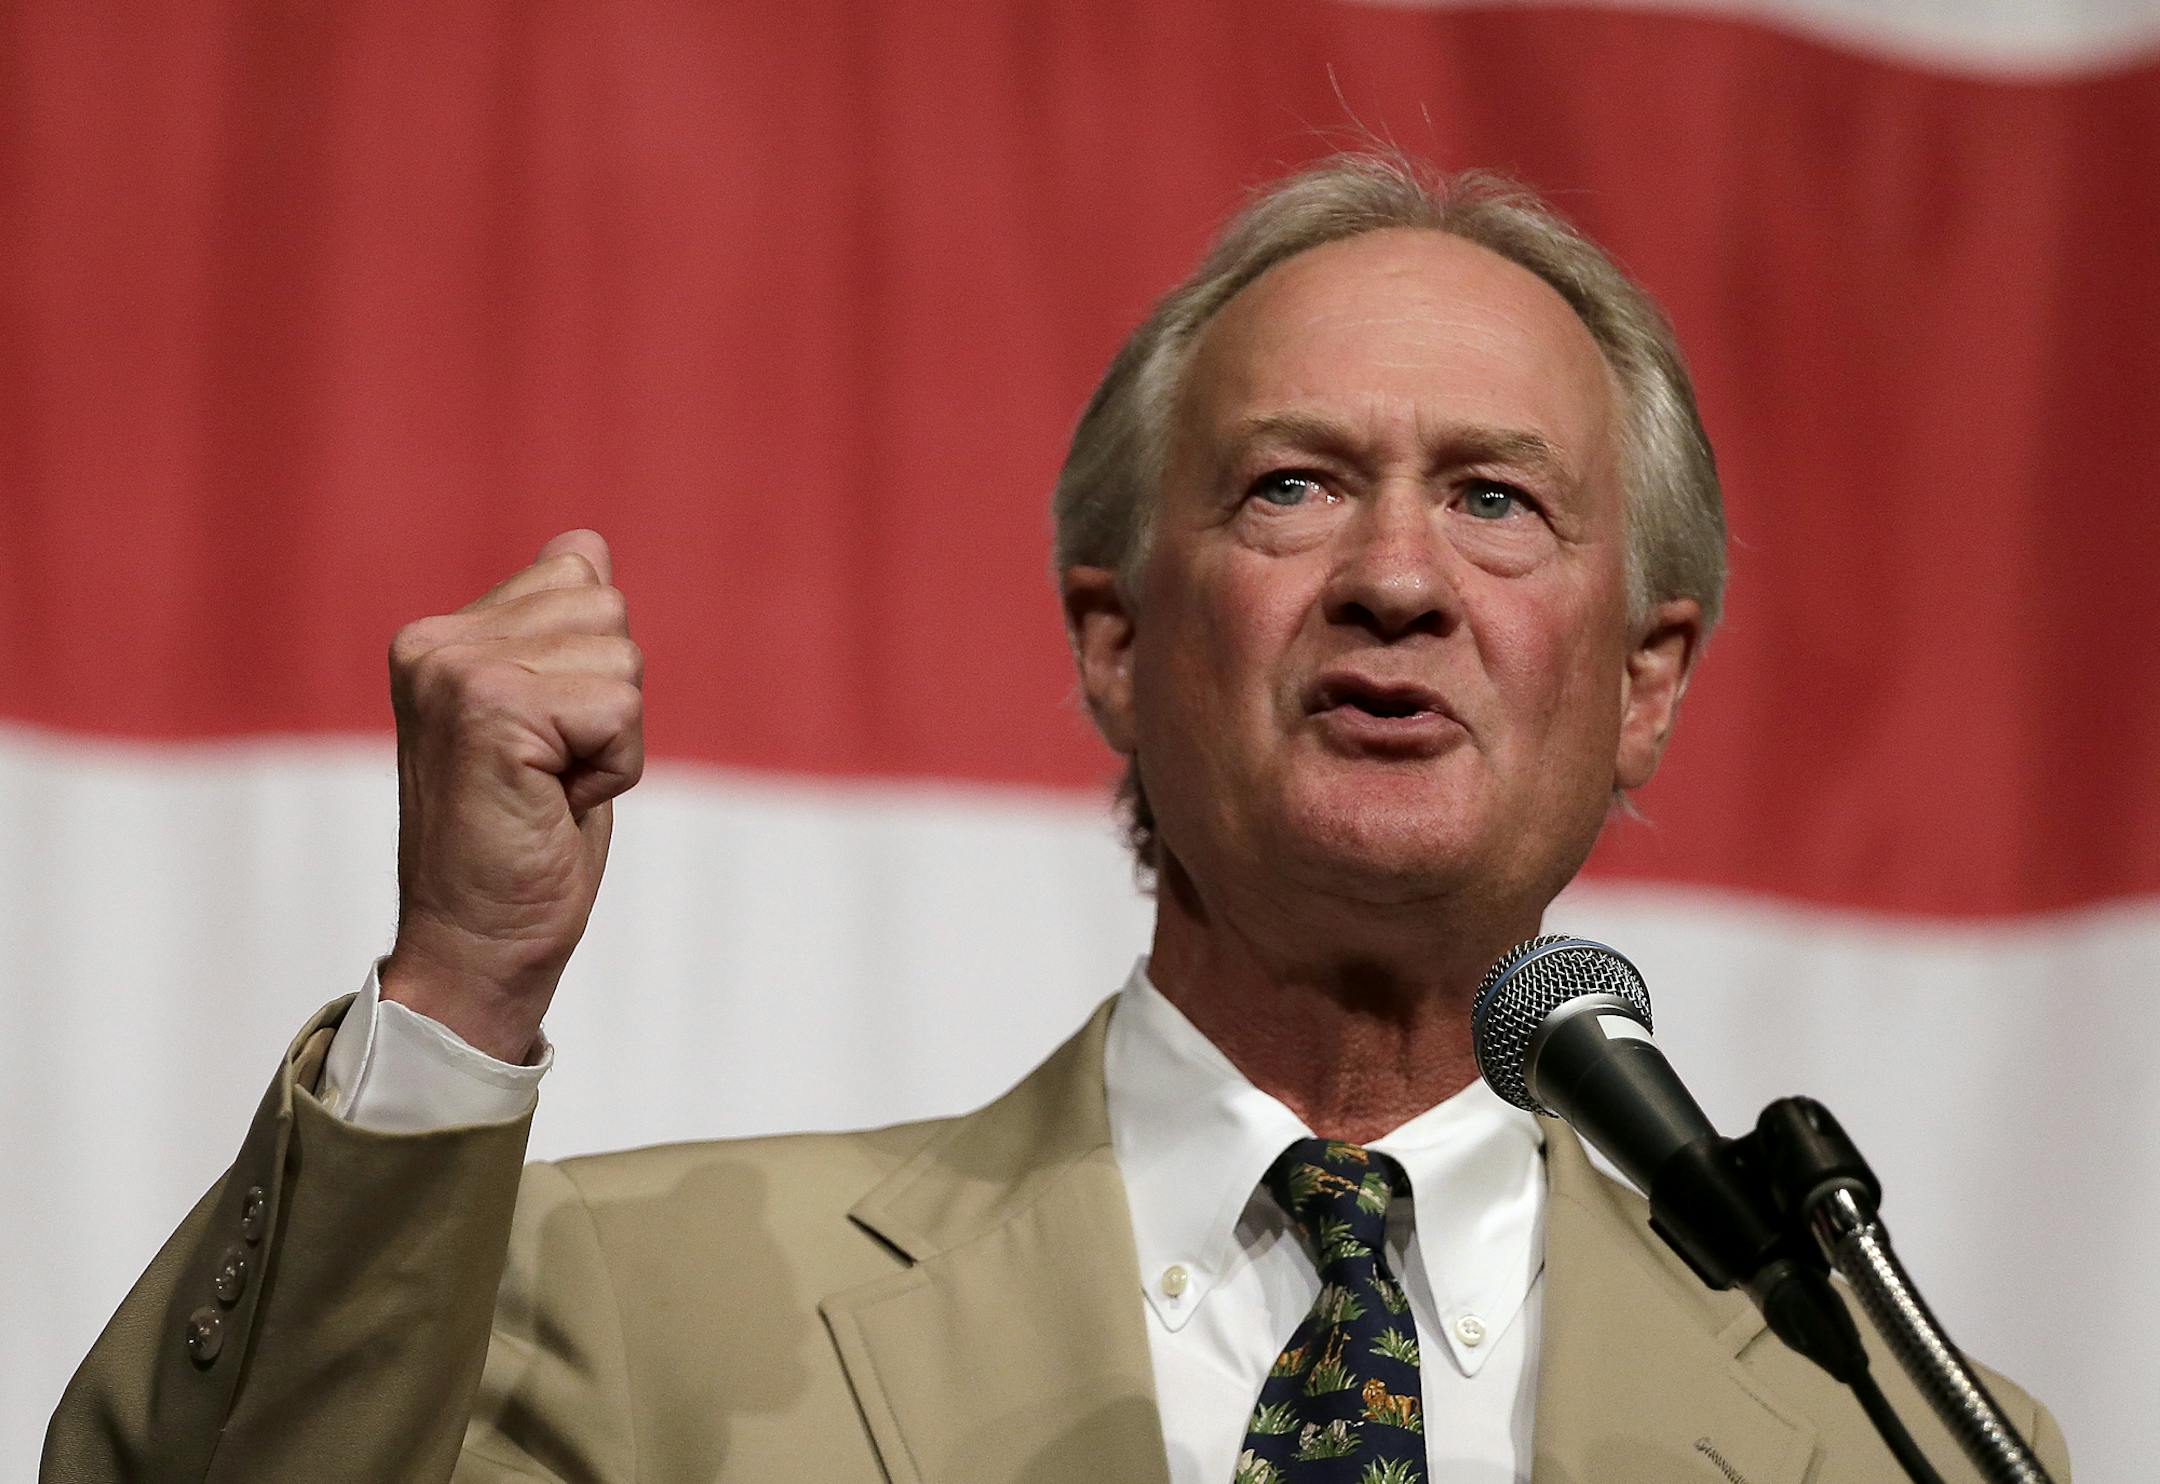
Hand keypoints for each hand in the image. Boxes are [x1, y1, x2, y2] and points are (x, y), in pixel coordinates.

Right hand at [378, 529, 643, 1061]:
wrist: (480, 946)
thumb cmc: (523, 842)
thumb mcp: (547, 715)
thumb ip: (556, 628)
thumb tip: (586, 544)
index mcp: (442, 635)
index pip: (580, 572)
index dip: (596, 668)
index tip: (543, 741)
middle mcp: (438, 642)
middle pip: (609, 610)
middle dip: (610, 702)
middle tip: (549, 773)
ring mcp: (458, 671)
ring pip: (622, 658)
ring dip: (612, 738)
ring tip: (549, 788)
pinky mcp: (492, 710)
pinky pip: (620, 707)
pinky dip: (614, 766)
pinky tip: (556, 803)